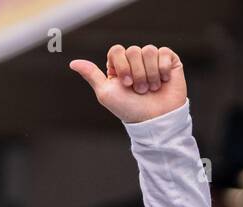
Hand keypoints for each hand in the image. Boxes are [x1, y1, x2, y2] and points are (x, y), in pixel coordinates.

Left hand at [69, 44, 185, 123]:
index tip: (125, 83)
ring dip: (149, 74)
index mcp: (119, 66)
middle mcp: (135, 61)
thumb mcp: (106, 93)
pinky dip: (162, 70)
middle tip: (139, 90)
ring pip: (149, 51)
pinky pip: (164, 53)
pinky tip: (162, 81)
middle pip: (133, 50)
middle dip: (136, 74)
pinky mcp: (169, 61)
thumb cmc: (130, 109)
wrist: (155, 119)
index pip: (116, 50)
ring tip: (151, 89)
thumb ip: (91, 75)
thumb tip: (73, 63)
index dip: (121, 65)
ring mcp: (152, 60)